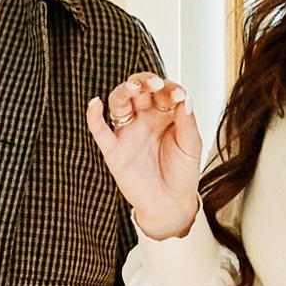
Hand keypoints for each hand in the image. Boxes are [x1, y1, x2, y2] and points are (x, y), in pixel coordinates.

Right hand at [86, 72, 202, 240]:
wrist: (170, 203)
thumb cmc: (182, 172)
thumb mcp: (191, 146)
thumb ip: (187, 123)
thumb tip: (185, 98)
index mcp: (165, 113)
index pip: (163, 91)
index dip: (170, 88)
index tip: (179, 96)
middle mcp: (144, 117)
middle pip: (139, 90)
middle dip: (146, 82)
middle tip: (156, 84)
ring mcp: (127, 131)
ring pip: (119, 102)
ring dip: (124, 91)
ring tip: (133, 87)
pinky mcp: (113, 149)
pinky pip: (100, 130)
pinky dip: (94, 116)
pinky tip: (95, 103)